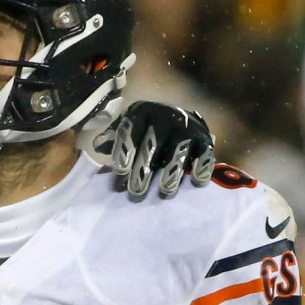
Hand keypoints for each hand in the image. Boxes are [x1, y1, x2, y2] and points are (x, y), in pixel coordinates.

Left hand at [98, 101, 216, 199]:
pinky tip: (195, 183)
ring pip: (178, 152)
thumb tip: (99, 146)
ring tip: (164, 192)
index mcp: (143, 111)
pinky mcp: (205, 139)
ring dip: (171, 174)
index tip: (120, 172)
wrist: (181, 121)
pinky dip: (200, 168)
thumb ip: (114, 139)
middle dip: (143, 170)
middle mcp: (166, 115)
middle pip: (153, 145)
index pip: (131, 131)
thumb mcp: (129, 130)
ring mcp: (187, 127)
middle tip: (136, 192)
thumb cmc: (146, 132)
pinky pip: (204, 155)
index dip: (124, 152)